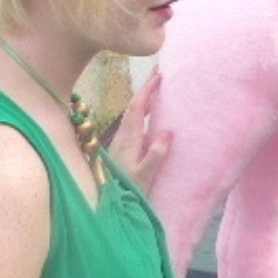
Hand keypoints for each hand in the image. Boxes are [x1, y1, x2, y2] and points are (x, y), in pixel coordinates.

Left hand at [108, 69, 171, 194]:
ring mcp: (122, 141)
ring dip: (144, 98)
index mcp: (129, 138)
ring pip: (132, 113)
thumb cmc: (129, 189)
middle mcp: (123, 136)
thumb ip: (155, 154)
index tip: (159, 75)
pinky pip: (134, 121)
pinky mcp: (124, 147)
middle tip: (160, 72)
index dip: (147, 90)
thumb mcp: (145, 175)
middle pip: (133, 105)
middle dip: (146, 88)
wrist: (110, 204)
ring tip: (157, 87)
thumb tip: (168, 132)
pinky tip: (150, 112)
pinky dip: (143, 110)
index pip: (137, 107)